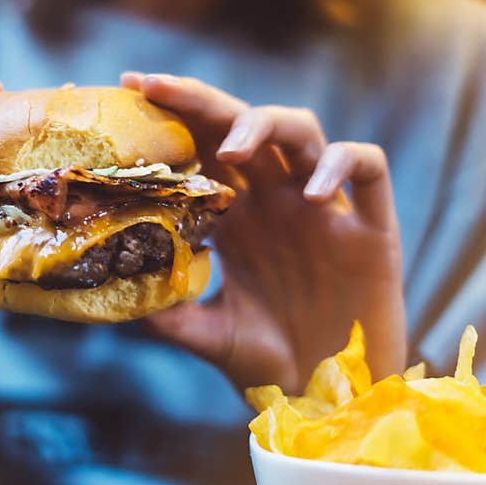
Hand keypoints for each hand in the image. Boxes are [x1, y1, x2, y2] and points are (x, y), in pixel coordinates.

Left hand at [122, 72, 405, 392]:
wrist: (329, 398)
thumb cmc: (267, 362)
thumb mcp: (207, 336)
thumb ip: (168, 314)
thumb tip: (113, 294)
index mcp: (237, 219)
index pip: (201, 150)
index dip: (170, 118)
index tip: (127, 92)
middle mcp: (276, 203)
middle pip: (241, 126)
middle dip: (199, 101)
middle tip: (154, 87)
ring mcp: (323, 211)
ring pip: (302, 132)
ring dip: (265, 126)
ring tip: (230, 151)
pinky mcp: (372, 229)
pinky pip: (368, 169)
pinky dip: (342, 166)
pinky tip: (315, 196)